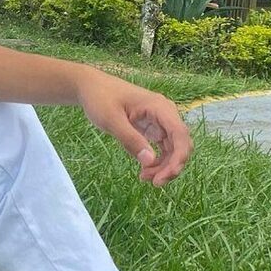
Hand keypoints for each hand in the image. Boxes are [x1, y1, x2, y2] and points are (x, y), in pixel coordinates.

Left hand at [77, 71, 191, 185]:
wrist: (91, 87)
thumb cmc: (100, 98)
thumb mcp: (111, 120)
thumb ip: (130, 140)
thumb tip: (150, 162)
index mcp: (159, 107)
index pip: (180, 134)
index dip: (179, 158)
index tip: (166, 176)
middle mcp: (165, 114)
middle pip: (180, 145)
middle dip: (171, 166)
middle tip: (153, 183)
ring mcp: (160, 122)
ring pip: (173, 149)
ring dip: (163, 166)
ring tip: (144, 178)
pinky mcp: (153, 128)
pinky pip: (163, 148)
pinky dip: (157, 161)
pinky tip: (144, 170)